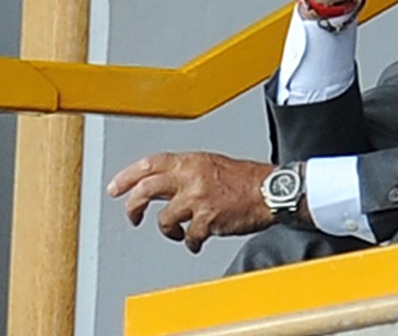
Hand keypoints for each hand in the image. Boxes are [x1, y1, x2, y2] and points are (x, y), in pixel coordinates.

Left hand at [108, 152, 276, 253]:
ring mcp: (198, 198)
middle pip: (145, 190)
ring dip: (167, 230)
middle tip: (134, 217)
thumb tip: (163, 185)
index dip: (127, 176)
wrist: (274, 190)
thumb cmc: (249, 179)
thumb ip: (188, 172)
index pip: (149, 164)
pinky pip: (188, 237)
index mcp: (192, 161)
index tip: (115, 188)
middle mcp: (191, 177)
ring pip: (163, 219)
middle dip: (133, 206)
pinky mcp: (208, 219)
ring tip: (177, 233)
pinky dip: (190, 243)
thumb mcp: (213, 164)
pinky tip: (196, 242)